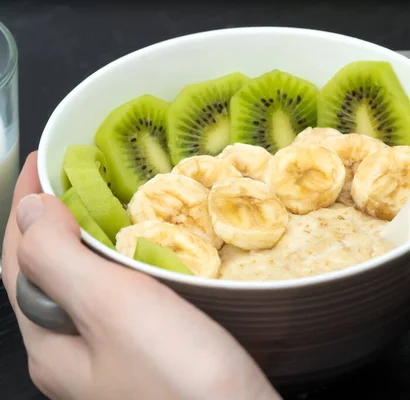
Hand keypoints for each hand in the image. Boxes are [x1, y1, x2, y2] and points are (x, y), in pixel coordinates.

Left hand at [1, 152, 279, 399]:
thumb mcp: (112, 309)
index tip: (44, 160)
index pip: (18, 260)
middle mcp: (73, 356)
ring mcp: (111, 362)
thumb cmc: (179, 377)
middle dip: (54, 220)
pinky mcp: (148, 360)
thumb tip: (30, 211)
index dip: (25, 205)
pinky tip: (147, 258)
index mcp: (51, 343)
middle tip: (77, 176)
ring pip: (87, 288)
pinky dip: (124, 266)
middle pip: (47, 274)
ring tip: (109, 204)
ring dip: (91, 241)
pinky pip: (122, 302)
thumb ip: (61, 259)